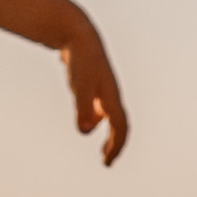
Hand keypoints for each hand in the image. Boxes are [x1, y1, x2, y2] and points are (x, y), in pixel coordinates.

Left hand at [58, 6, 127, 164]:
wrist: (77, 33)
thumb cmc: (79, 60)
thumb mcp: (80, 85)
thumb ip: (82, 108)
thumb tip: (84, 131)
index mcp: (111, 96)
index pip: (119, 126)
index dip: (116, 145)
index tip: (106, 162)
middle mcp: (110, 94)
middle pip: (119, 123)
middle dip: (115, 143)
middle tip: (106, 161)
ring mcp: (103, 88)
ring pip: (110, 116)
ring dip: (108, 133)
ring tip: (102, 148)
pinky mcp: (93, 83)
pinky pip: (100, 107)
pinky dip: (97, 119)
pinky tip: (87, 122)